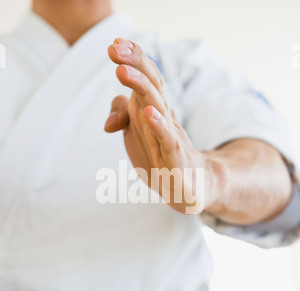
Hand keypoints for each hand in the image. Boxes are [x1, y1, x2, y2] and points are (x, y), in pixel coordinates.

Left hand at [104, 38, 209, 213]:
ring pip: (157, 108)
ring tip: (122, 71)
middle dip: (134, 65)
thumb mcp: (136, 134)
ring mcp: (171, 138)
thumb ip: (122, 117)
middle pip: (152, 86)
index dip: (133, 61)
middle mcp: (164, 119)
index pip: (146, 79)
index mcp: (154, 110)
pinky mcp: (176, 160)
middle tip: (115, 49)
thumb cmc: (162, 156)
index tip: (114, 44)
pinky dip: (158, 127)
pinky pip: (167, 141)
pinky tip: (147, 113)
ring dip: (141, 88)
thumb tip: (107, 123)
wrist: (191, 185)